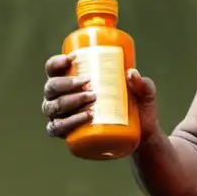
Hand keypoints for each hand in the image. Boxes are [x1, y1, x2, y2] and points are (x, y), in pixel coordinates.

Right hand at [41, 56, 162, 143]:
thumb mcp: (145, 94)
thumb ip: (143, 84)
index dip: (56, 63)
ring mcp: (61, 117)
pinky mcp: (67, 134)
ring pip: (52, 106)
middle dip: (66, 83)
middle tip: (88, 83)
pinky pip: (57, 128)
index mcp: (70, 81)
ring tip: (91, 99)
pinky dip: (68, 122)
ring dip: (69, 101)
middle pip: (51, 87)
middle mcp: (59, 98)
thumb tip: (132, 73)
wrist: (141, 136)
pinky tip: (84, 117)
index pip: (53, 69)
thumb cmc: (136, 108)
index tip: (71, 59)